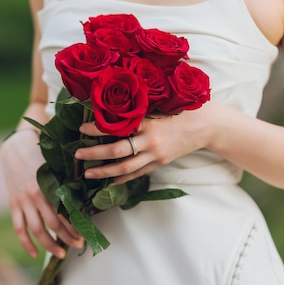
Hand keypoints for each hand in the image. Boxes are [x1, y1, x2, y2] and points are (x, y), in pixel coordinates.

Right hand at [1, 129, 83, 257]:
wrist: (16, 146)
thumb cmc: (42, 154)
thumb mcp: (56, 167)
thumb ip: (65, 185)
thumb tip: (82, 204)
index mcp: (50, 186)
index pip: (67, 213)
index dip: (77, 227)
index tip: (86, 235)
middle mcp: (36, 196)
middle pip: (54, 225)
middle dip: (69, 238)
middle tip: (79, 246)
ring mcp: (23, 201)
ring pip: (37, 230)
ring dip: (50, 245)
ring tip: (61, 254)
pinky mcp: (13, 204)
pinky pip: (19, 228)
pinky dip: (26, 243)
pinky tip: (34, 253)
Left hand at [74, 106, 211, 183]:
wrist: (206, 125)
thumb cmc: (181, 109)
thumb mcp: (159, 103)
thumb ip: (137, 107)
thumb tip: (110, 105)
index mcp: (148, 122)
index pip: (117, 127)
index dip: (97, 129)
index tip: (81, 128)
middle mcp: (150, 141)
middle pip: (116, 151)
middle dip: (94, 154)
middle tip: (77, 155)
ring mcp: (155, 155)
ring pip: (125, 168)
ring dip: (104, 172)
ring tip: (88, 173)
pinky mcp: (160, 163)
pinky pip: (137, 174)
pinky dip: (122, 178)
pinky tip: (109, 181)